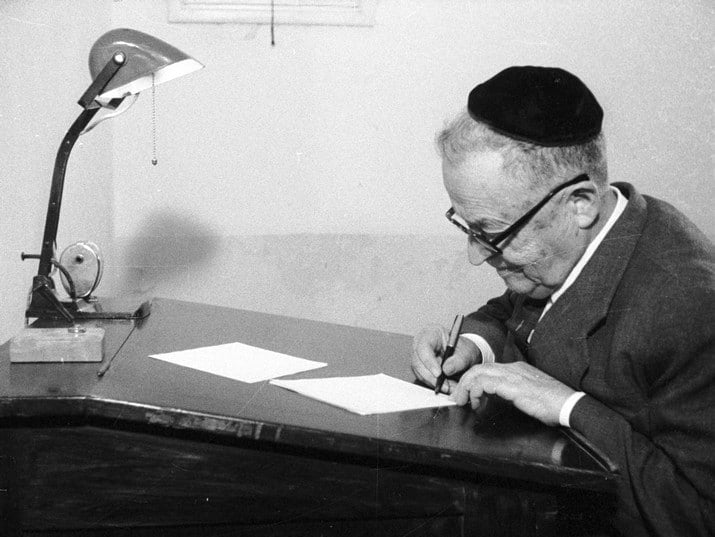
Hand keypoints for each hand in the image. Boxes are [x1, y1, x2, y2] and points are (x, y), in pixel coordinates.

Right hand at [411, 324, 480, 392]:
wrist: (464, 355)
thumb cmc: (463, 349)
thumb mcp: (466, 353)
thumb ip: (458, 361)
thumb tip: (446, 370)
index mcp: (430, 333)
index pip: (423, 346)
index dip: (429, 361)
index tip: (438, 374)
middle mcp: (420, 344)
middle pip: (418, 362)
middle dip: (431, 377)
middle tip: (446, 386)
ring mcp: (419, 357)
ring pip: (419, 372)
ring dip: (433, 383)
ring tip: (449, 388)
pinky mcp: (420, 368)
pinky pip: (424, 378)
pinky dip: (434, 385)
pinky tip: (446, 387)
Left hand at [450, 361, 574, 425]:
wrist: (569, 404)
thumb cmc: (553, 404)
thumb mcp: (527, 395)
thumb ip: (510, 393)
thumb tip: (493, 399)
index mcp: (517, 369)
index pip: (488, 368)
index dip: (474, 380)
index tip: (468, 395)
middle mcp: (513, 368)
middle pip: (479, 368)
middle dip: (465, 382)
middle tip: (459, 398)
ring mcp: (512, 375)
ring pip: (478, 372)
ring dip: (466, 387)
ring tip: (464, 402)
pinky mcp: (513, 385)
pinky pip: (485, 383)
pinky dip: (475, 391)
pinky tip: (476, 403)